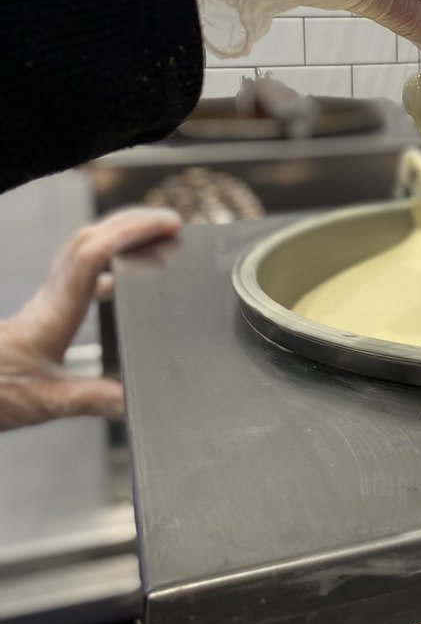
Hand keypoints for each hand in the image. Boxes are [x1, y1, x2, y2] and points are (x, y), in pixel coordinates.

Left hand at [0, 207, 180, 431]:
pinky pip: (80, 269)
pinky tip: (119, 280)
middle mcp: (53, 294)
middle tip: (170, 222)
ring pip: (84, 247)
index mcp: (57, 310)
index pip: (95, 254)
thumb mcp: (48, 401)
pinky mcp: (47, 305)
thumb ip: (94, 399)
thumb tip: (135, 400)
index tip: (166, 227)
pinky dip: (105, 262)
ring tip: (151, 236)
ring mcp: (48, 296)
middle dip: (133, 222)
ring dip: (118, 234)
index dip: (132, 234)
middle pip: (91, 237)